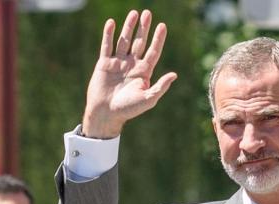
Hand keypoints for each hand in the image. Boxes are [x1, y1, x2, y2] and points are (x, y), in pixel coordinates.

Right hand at [82, 9, 177, 138]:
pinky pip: (107, 46)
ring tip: (133, 13)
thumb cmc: (127, 110)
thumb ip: (160, 87)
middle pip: (139, 42)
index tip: (162, 26)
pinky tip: (111, 23)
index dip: (158, 39)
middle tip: (148, 13)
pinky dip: (108, 34)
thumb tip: (174, 75)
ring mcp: (118, 63)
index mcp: (143, 72)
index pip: (153, 51)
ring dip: (128, 27)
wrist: (105, 114)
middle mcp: (131, 65)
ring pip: (124, 41)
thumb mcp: (147, 99)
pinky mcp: (104, 64)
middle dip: (144, 28)